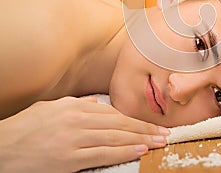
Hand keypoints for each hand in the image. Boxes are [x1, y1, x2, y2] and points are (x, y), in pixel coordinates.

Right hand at [0, 96, 169, 172]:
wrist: (2, 147)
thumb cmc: (27, 127)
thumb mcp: (52, 107)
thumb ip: (78, 104)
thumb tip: (97, 103)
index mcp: (75, 106)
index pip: (114, 112)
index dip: (135, 119)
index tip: (151, 124)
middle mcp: (78, 119)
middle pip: (120, 123)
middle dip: (144, 129)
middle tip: (164, 133)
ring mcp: (74, 139)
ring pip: (115, 137)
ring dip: (140, 140)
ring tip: (157, 142)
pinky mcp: (68, 158)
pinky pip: (102, 153)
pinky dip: (122, 151)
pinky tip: (138, 151)